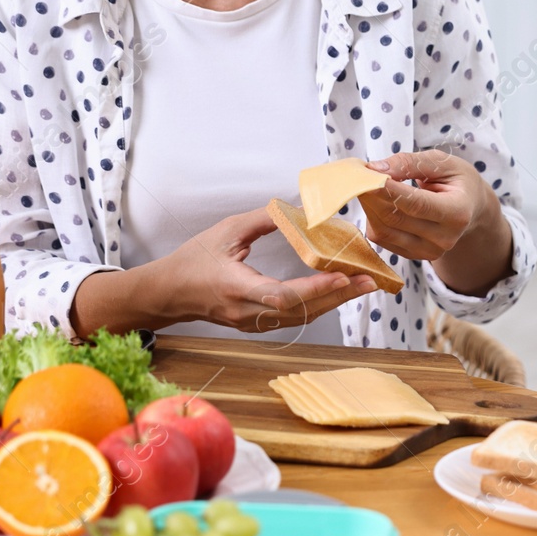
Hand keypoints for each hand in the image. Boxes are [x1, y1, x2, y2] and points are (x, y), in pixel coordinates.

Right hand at [159, 208, 377, 332]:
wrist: (168, 293)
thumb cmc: (193, 260)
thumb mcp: (225, 231)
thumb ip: (262, 220)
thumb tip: (298, 210)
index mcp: (236, 288)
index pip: (282, 295)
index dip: (314, 288)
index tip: (342, 275)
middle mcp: (247, 312)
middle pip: (301, 311)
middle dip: (338, 296)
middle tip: (369, 280)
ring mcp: (252, 323)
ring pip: (301, 318)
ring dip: (333, 302)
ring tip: (362, 285)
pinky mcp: (255, 325)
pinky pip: (293, 319)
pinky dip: (317, 306)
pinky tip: (336, 294)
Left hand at [357, 149, 493, 261]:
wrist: (470, 208)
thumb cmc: (455, 180)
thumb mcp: (441, 162)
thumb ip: (409, 162)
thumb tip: (376, 169)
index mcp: (458, 212)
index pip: (417, 204)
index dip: (389, 190)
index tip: (368, 173)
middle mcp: (445, 238)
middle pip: (396, 218)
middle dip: (372, 195)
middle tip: (359, 174)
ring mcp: (429, 252)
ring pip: (384, 231)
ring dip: (368, 206)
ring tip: (366, 185)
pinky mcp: (414, 256)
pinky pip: (382, 239)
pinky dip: (372, 218)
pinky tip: (376, 201)